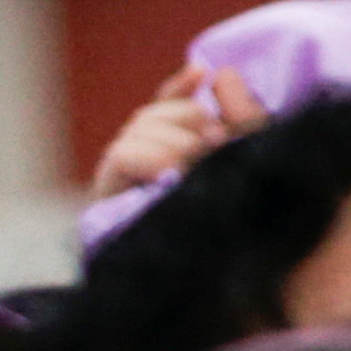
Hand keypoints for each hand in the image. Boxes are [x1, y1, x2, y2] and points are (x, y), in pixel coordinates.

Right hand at [88, 63, 263, 203]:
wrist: (213, 279)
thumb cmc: (237, 215)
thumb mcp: (243, 161)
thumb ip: (237, 116)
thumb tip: (212, 71)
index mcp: (175, 153)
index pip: (168, 104)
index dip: (181, 87)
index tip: (203, 73)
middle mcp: (144, 163)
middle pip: (154, 112)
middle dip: (188, 119)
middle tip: (216, 145)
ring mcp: (123, 180)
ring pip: (139, 127)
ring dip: (175, 141)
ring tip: (194, 168)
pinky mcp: (107, 199)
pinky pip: (122, 155)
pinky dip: (150, 157)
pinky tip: (171, 173)